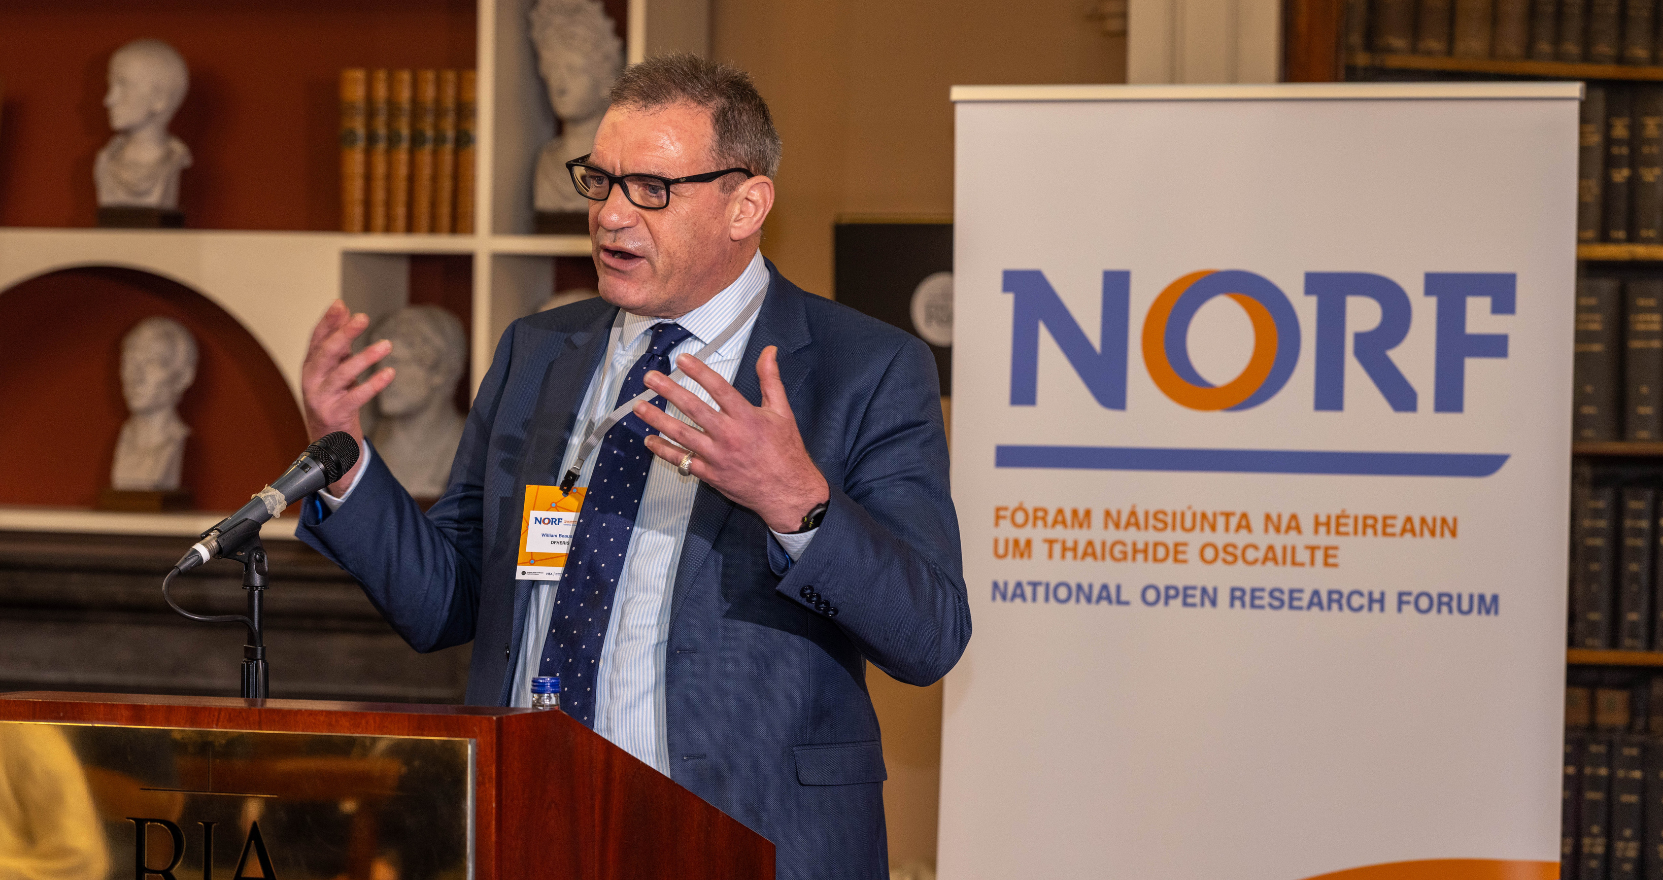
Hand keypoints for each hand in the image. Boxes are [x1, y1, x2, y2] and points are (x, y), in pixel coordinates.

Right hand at [301, 300, 394, 493]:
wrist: (329, 447)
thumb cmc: (334, 404)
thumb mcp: (335, 373)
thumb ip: (340, 346)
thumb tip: (345, 311)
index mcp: (310, 368)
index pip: (316, 340)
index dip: (328, 322)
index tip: (341, 304)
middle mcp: (311, 382)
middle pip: (326, 352)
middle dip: (344, 333)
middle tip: (363, 318)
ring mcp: (321, 399)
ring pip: (341, 373)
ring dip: (365, 357)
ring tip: (387, 345)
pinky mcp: (335, 416)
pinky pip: (356, 397)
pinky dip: (373, 384)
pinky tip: (389, 373)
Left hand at [636, 346, 828, 533]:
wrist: (788, 492)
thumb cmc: (786, 450)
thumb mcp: (782, 411)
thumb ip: (770, 379)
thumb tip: (769, 351)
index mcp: (747, 417)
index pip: (718, 388)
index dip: (699, 371)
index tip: (682, 359)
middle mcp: (729, 435)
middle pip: (693, 408)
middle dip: (668, 390)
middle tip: (650, 378)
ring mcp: (717, 456)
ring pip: (681, 434)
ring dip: (657, 419)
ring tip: (639, 406)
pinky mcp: (710, 474)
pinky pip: (682, 461)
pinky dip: (663, 451)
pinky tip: (649, 440)